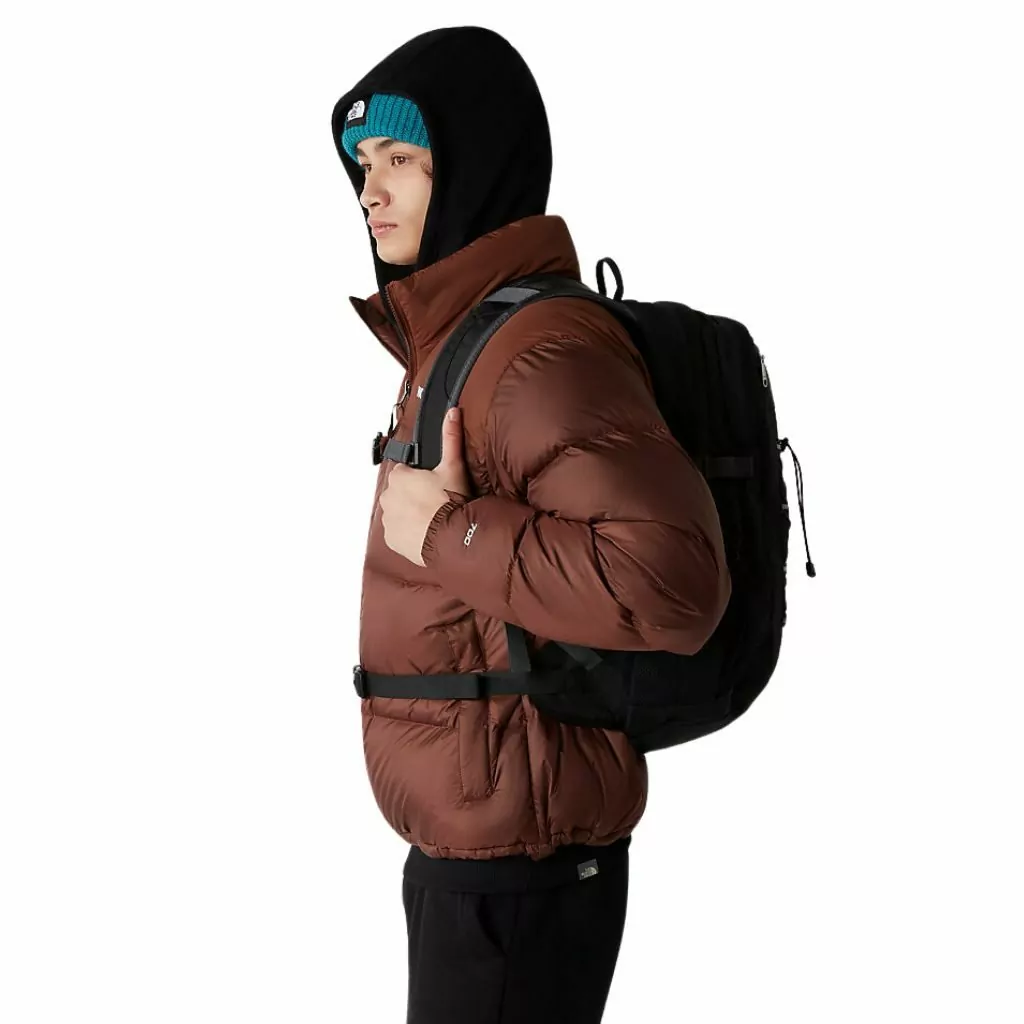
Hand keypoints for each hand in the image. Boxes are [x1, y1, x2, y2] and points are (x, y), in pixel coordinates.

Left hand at [379, 406, 472, 565]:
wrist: (448, 537)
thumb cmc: (449, 501)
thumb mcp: (453, 466)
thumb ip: (450, 437)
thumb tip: (452, 412)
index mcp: (399, 477)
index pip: (405, 473)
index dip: (421, 479)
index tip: (434, 486)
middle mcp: (387, 496)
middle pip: (400, 493)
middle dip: (413, 496)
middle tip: (435, 502)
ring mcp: (388, 519)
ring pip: (398, 512)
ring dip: (410, 514)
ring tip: (431, 518)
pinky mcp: (391, 538)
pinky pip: (398, 532)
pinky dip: (408, 532)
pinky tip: (425, 531)